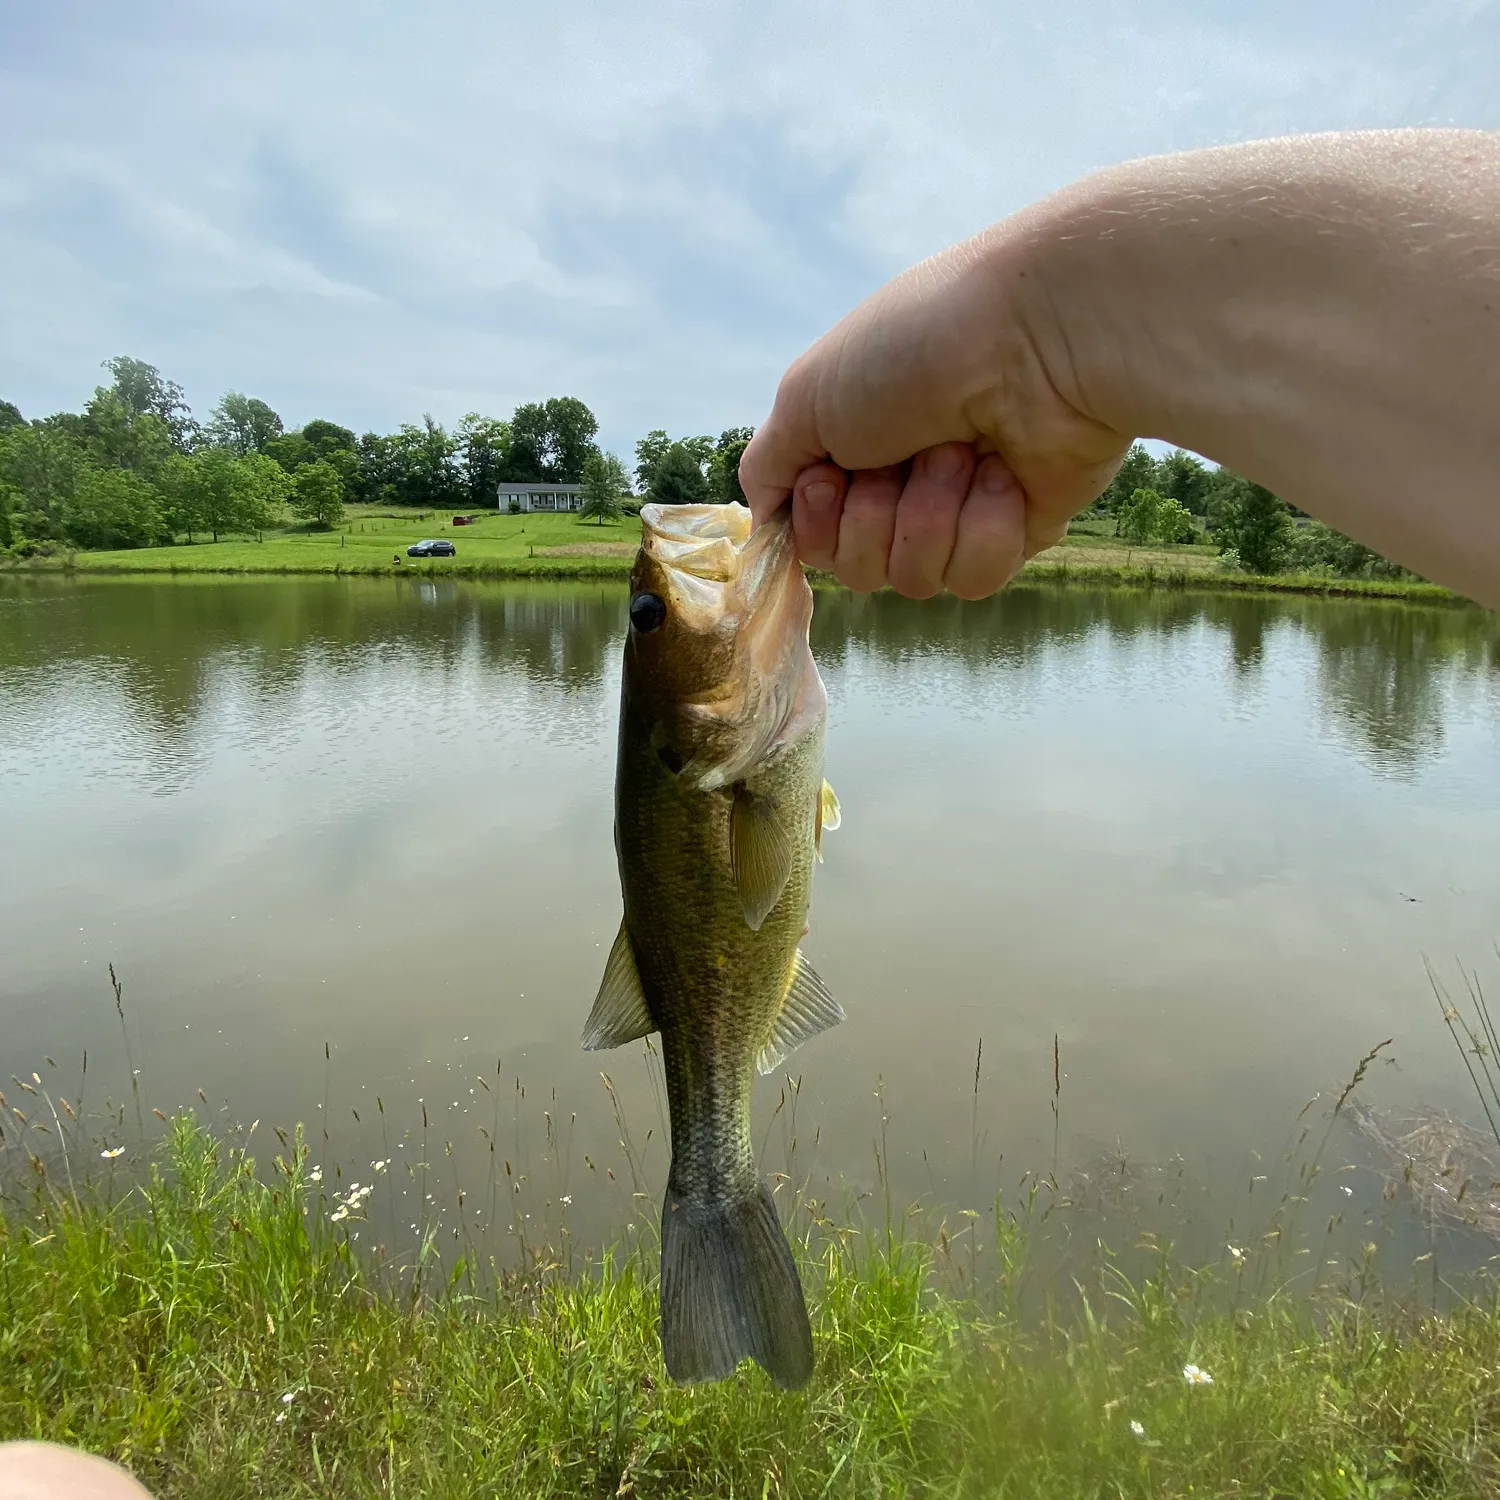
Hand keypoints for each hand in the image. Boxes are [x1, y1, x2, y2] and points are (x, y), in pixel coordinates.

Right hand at [738, 233, 1129, 598]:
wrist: (1035, 339)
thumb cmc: (914, 348)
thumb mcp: (804, 396)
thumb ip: (769, 466)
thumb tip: (768, 519)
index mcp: (853, 445)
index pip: (813, 537)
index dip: (816, 521)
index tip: (831, 476)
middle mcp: (903, 481)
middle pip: (860, 568)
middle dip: (874, 517)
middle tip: (902, 455)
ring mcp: (962, 510)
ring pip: (916, 579)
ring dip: (930, 515)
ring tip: (962, 452)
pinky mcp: (1019, 531)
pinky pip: (975, 577)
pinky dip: (983, 527)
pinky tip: (1002, 474)